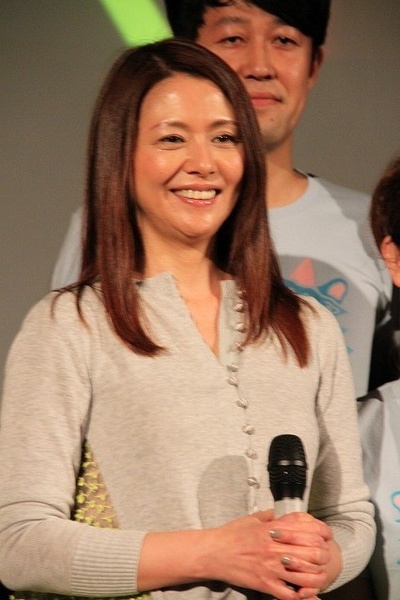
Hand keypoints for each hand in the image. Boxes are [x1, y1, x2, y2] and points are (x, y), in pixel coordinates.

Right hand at [203, 510, 330, 598]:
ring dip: (316, 577)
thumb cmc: (231, 534)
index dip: (323, 533)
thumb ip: (269, 516)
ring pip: (307, 576)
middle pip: (314, 553)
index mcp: (274, 529)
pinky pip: (289, 594)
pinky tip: (303, 592)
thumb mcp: (252, 519)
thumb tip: (279, 513)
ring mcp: (271, 567)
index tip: (326, 536)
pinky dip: (300, 595)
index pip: (309, 530)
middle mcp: (275, 548)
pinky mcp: (265, 584)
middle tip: (324, 557)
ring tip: (318, 576)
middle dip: (324, 556)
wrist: (213, 552)